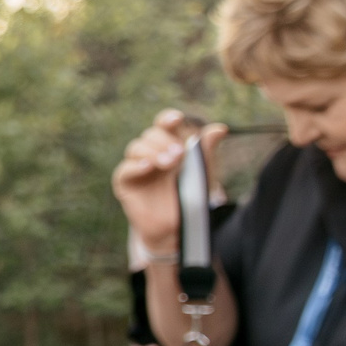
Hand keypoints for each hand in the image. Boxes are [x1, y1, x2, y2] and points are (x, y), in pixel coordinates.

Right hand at [112, 110, 227, 254]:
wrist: (180, 226)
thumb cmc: (192, 197)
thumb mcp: (204, 173)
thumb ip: (208, 151)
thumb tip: (220, 128)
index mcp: (169, 145)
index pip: (164, 124)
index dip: (167, 119)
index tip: (177, 119)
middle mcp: (151, 153)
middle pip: (150, 134)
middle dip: (164, 141)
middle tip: (179, 155)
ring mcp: (136, 167)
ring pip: (136, 147)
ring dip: (152, 151)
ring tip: (169, 163)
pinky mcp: (125, 183)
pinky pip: (124, 169)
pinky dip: (136, 165)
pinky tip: (148, 167)